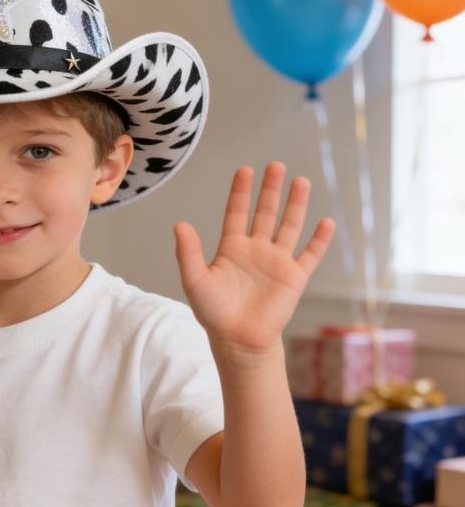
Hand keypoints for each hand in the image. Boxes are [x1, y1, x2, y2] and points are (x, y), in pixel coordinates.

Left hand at [173, 161, 334, 354]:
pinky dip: (319, 240)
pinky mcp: (294, 278)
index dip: (241, 192)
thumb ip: (188, 253)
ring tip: (301, 181)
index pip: (236, 212)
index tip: (245, 170)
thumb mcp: (195, 280)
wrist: (238, 341)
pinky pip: (309, 255)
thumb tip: (179, 224)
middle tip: (275, 165)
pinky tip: (326, 222)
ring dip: (295, 205)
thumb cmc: (214, 312)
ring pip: (288, 227)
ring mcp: (276, 262)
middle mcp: (255, 250)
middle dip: (270, 190)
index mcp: (231, 248)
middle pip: (265, 213)